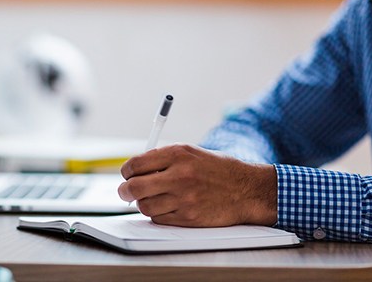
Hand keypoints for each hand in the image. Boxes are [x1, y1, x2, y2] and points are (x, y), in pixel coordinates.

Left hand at [118, 144, 277, 226]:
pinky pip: (159, 218)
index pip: (135, 164)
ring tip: (152, 198)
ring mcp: (184, 198)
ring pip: (144, 206)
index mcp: (178, 154)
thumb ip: (162, 159)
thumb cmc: (217, 169)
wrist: (247, 189)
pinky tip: (167, 206)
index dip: (126, 171)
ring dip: (143, 203)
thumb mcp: (191, 153)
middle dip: (125, 191)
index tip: (127, 174)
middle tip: (126, 192)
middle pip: (134, 187)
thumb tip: (134, 170)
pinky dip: (157, 214)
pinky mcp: (188, 218)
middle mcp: (179, 175)